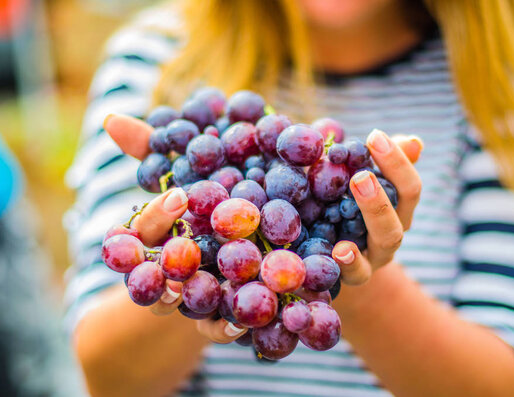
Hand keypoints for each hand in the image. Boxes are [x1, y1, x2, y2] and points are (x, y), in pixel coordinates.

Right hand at [104, 114, 247, 342]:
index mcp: (157, 237)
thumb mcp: (181, 172)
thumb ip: (151, 150)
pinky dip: (228, 324)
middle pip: (160, 273)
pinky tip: (242, 320)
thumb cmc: (200, 204)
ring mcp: (194, 296)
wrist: (237, 245)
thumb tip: (111, 119)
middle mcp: (170, 269)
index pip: (142, 231)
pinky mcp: (222, 316)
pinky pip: (221, 326)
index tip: (179, 196)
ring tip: (211, 290)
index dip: (156, 218)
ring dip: (195, 299)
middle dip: (172, 261)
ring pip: (187, 304)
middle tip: (187, 250)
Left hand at [332, 129, 422, 284]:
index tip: (374, 137)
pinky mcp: (354, 276)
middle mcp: (392, 232)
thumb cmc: (340, 207)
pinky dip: (350, 262)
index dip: (397, 161)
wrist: (324, 257)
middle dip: (386, 189)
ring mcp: (376, 257)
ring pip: (387, 239)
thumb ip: (377, 161)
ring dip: (374, 215)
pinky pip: (356, 272)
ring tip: (355, 198)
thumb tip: (414, 142)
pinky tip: (339, 250)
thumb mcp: (355, 182)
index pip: (408, 187)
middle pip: (401, 213)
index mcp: (397, 208)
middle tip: (362, 174)